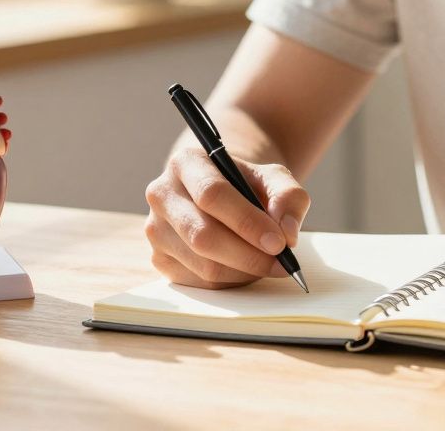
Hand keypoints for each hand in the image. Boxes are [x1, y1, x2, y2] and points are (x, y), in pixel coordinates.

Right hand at [144, 148, 310, 288]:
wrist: (222, 196)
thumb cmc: (248, 185)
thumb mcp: (274, 178)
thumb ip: (288, 197)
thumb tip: (287, 232)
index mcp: (187, 163)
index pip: (212, 195)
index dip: (247, 222)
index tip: (279, 243)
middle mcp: (162, 194)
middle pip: (203, 235)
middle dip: (248, 255)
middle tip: (281, 262)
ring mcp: (156, 229)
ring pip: (202, 264)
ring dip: (244, 271)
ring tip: (269, 264)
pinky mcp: (159, 259)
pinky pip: (199, 282)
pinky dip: (231, 281)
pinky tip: (247, 268)